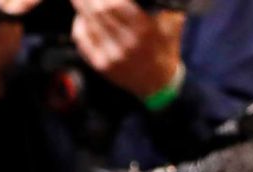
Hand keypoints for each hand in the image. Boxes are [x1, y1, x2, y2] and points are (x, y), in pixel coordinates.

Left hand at [69, 0, 184, 100]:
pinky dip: (80, 25)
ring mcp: (112, 56)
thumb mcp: (172, 22)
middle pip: (98, 12)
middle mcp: (127, 44)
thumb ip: (161, 4)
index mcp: (145, 30)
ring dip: (81, 7)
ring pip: (89, 24)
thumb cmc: (165, 47)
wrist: (158, 82)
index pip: (116, 4)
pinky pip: (83, 40)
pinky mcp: (101, 65)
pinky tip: (81, 17)